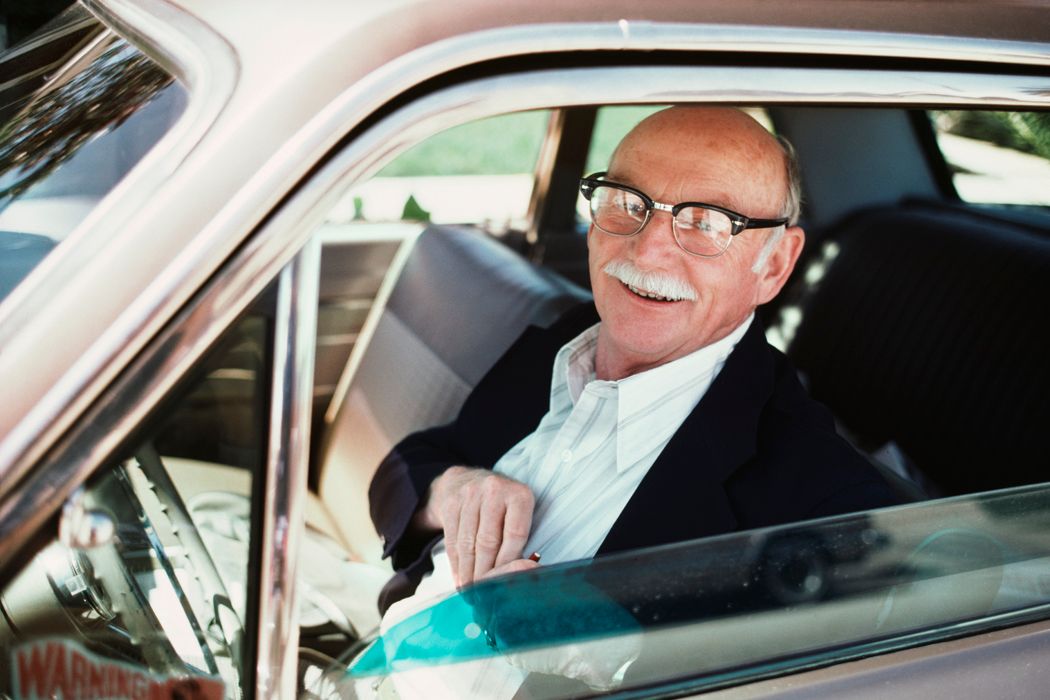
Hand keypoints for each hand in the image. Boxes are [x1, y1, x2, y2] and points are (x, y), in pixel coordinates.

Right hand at [418, 466, 534, 585]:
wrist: (467, 480)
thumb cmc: (502, 506)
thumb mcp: (518, 513)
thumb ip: (520, 539)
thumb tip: (520, 575)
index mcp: (519, 494)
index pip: (514, 535)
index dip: (509, 563)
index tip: (505, 585)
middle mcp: (494, 490)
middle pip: (488, 541)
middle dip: (486, 573)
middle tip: (486, 597)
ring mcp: (469, 495)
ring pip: (468, 543)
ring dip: (469, 573)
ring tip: (472, 592)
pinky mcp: (450, 504)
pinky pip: (452, 541)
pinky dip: (457, 565)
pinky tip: (461, 580)